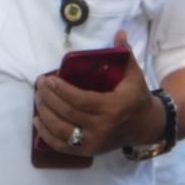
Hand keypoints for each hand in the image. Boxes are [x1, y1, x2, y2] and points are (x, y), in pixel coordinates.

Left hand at [31, 66, 162, 160]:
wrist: (146, 127)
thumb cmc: (137, 98)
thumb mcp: (135, 76)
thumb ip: (124, 55)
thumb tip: (120, 33)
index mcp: (113, 107)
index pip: (80, 99)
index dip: (61, 90)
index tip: (48, 79)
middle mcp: (102, 127)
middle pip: (67, 113)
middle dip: (49, 98)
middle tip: (39, 85)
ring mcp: (94, 142)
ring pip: (61, 130)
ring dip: (45, 114)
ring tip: (37, 99)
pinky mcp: (88, 151)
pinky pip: (62, 146)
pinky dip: (46, 135)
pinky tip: (37, 120)